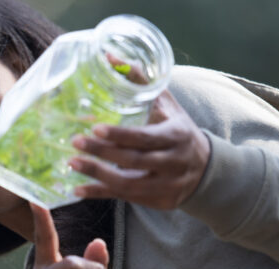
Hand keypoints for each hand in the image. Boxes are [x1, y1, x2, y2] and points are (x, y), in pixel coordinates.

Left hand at [68, 90, 210, 209]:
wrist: (207, 169)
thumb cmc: (178, 130)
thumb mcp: (166, 105)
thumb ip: (140, 81)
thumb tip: (110, 56)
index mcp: (176, 136)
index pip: (145, 138)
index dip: (120, 136)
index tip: (95, 129)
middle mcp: (173, 162)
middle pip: (134, 161)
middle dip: (102, 153)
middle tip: (75, 142)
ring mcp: (166, 185)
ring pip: (128, 185)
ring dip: (97, 175)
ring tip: (71, 163)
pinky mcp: (157, 201)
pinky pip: (124, 199)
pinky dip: (99, 193)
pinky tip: (78, 188)